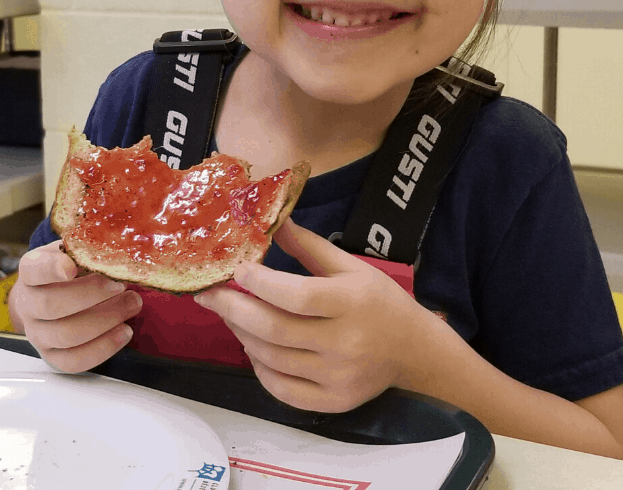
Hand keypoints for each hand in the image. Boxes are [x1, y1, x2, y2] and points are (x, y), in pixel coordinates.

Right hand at [7, 240, 142, 372]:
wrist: (52, 295)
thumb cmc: (70, 269)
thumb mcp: (74, 251)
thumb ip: (90, 249)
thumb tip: (122, 252)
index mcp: (31, 271)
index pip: (33, 270)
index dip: (51, 269)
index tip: (72, 267)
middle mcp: (28, 304)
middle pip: (51, 305)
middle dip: (92, 295)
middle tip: (121, 285)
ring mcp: (37, 333)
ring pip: (65, 335)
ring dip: (105, 320)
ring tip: (132, 304)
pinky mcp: (51, 356)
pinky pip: (74, 361)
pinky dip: (103, 348)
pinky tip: (124, 331)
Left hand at [194, 219, 429, 412]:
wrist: (414, 351)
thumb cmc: (379, 301)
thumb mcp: (350, 266)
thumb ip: (308, 247)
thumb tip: (272, 221)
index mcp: (351, 302)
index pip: (295, 295)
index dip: (260, 283)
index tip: (236, 270)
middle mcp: (344, 342)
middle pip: (275, 329)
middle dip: (233, 310)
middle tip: (209, 295)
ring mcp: (337, 377)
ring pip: (272, 359)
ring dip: (242, 335)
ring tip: (230, 315)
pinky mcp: (333, 402)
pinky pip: (282, 390)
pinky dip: (259, 369)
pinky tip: (252, 348)